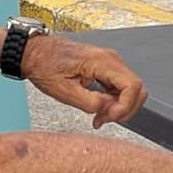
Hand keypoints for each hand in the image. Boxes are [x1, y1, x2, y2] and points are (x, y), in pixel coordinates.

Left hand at [19, 34, 146, 127]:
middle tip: (104, 119)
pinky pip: (120, 87)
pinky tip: (99, 108)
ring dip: (119, 107)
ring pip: (131, 89)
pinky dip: (114, 101)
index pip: (133, 86)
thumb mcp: (64, 92)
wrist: (35, 53)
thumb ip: (91, 103)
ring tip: (99, 116)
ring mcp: (109, 62)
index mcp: (102, 62)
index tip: (109, 116)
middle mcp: (110, 59)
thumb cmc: (44, 66)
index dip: (125, 106)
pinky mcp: (105, 67)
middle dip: (125, 109)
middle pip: (137, 88)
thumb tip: (108, 109)